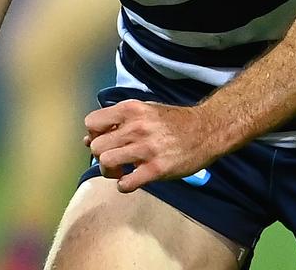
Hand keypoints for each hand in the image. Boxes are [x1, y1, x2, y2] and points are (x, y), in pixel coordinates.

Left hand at [83, 100, 222, 192]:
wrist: (206, 130)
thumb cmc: (173, 121)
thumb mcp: (145, 110)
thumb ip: (118, 121)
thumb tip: (88, 140)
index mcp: (131, 109)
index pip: (91, 122)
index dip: (94, 134)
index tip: (105, 140)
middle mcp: (136, 127)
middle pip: (96, 146)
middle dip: (100, 156)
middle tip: (114, 158)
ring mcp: (146, 148)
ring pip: (106, 163)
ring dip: (110, 171)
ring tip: (121, 170)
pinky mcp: (157, 169)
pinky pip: (126, 183)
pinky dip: (124, 185)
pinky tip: (132, 180)